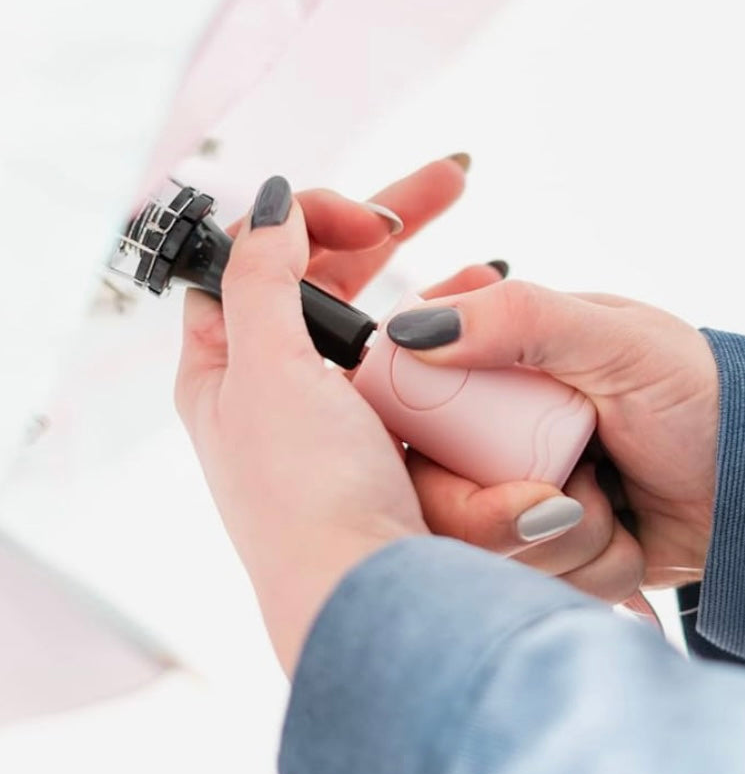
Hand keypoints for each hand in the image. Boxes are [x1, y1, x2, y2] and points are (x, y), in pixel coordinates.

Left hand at [174, 158, 503, 673]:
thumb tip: (269, 204)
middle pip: (331, 277)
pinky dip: (453, 338)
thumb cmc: (302, 495)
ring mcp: (340, 415)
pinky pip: (421, 370)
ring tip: (487, 262)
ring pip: (386, 319)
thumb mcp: (266, 372)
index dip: (313, 218)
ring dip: (434, 281)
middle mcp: (281, 385)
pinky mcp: (393, 442)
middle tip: (450, 180)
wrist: (366, 592)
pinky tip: (489, 322)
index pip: (259, 257)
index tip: (376, 218)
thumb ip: (261, 279)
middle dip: (393, 221)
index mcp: (226, 364)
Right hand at [389, 282, 718, 603]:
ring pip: (485, 550)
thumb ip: (518, 319)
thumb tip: (412, 332)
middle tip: (570, 502)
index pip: (411, 407)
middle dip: (509, 516)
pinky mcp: (550, 550)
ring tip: (617, 503)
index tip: (498, 466)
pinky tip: (628, 537)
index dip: (430, 451)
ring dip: (567, 542)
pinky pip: (534, 582)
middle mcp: (497, 435)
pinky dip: (593, 570)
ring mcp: (521, 494)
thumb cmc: (699, 395)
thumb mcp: (615, 340)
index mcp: (500, 369)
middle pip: (435, 496)